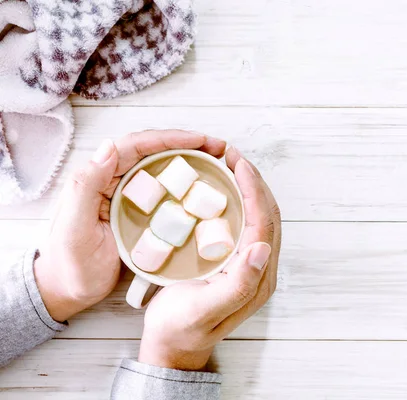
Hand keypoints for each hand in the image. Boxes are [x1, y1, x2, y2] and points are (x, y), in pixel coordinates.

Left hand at [35, 130, 226, 321]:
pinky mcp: (140, 214)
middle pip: (153, 152)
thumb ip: (86, 187)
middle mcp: (114, 181)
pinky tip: (203, 188)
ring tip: (217, 161)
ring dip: (190, 161)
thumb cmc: (69, 264)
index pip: (135, 146)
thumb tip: (109, 146)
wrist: (69, 292)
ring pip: (162, 168)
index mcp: (97, 178)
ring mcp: (129, 197)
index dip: (169, 139)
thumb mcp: (74, 228)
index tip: (199, 140)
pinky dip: (185, 185)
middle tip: (217, 147)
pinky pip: (165, 191)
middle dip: (186, 144)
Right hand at [138, 147, 280, 370]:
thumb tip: (264, 247)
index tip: (237, 162)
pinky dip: (238, 201)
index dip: (253, 189)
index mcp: (257, 278)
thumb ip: (238, 283)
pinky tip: (222, 189)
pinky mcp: (238, 262)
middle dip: (254, 181)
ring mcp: (251, 265)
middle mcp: (261, 269)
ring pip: (259, 216)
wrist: (173, 347)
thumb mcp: (205, 308)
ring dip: (248, 188)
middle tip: (232, 155)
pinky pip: (245, 223)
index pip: (264, 222)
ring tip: (229, 165)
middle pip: (267, 214)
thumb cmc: (181, 329)